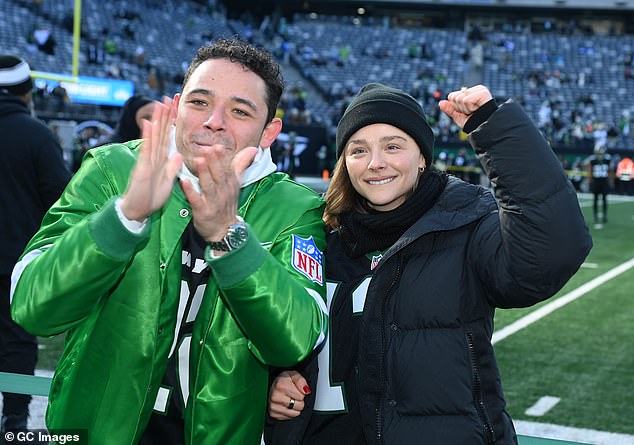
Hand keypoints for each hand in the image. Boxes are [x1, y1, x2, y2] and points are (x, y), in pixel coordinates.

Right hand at [120, 97, 182, 220]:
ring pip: (153, 137)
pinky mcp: (142, 167)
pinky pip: (146, 150)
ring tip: (159, 104)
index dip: (171, 123)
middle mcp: (153, 157)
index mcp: (160, 160)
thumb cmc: (150, 197)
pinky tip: (149, 123)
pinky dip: (148, 137)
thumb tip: (179, 155)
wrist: (137, 210)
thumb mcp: (167, 182)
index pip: (167, 137)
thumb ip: (172, 168)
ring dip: (156, 120)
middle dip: (164, 115)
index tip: (175, 109)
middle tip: (167, 97)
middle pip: (160, 132)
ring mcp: (147, 160)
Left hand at [180, 145, 257, 241]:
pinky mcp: (203, 212)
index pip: (228, 169)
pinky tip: (184, 181)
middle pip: (220, 176)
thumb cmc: (226, 203)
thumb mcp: (236, 183)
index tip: (218, 146)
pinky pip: (196, 200)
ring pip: (209, 187)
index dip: (223, 158)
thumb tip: (253, 149)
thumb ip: (242, 164)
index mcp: (231, 184)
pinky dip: (190, 191)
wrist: (224, 230)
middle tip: (208, 149)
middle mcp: (224, 192)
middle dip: (214, 162)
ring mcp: (214, 203)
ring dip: (204, 174)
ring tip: (198, 161)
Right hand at [268, 370, 310, 419]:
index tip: (296, 389)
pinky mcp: (273, 414)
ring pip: (295, 413)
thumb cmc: (283, 380)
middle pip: (299, 406)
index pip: (301, 396)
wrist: (271, 386)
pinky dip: (289, 412)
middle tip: (292, 395)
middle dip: (298, 400)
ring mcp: (273, 406)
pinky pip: (289, 417)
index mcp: (280, 385)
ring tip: (289, 400)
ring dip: (295, 408)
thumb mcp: (293, 375)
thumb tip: (306, 390)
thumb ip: (301, 381)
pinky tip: (285, 405)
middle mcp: (275, 396)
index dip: (301, 392)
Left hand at [439, 85, 492, 129]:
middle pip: (454, 97)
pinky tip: (478, 109)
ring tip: (475, 111)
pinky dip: (470, 108)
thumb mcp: (459, 116)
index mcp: (468, 93)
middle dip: (460, 108)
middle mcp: (474, 89)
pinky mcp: (483, 92)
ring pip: (459, 99)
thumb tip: (440, 103)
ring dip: (466, 109)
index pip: (451, 96)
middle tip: (471, 112)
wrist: (486, 129)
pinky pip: (466, 100)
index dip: (456, 108)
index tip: (466, 112)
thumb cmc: (475, 123)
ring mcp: (479, 90)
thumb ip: (450, 109)